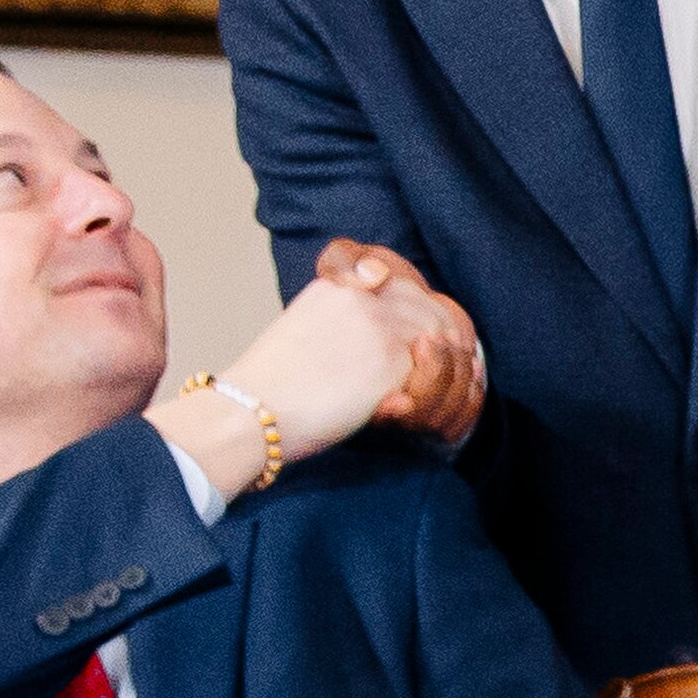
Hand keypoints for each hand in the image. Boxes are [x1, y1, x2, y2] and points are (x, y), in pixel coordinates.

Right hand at [148, 253, 472, 496]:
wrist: (247, 413)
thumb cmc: (269, 391)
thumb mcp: (306, 334)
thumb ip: (349, 325)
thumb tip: (397, 347)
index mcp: (338, 288)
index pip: (406, 284)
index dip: (427, 312)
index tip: (433, 339)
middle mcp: (362, 298)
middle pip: (432, 310)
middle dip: (447, 342)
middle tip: (450, 371)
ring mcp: (379, 326)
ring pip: (440, 341)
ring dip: (442, 372)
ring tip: (427, 394)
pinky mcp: (390, 361)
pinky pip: (433, 376)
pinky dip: (428, 395)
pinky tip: (408, 410)